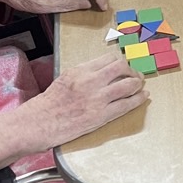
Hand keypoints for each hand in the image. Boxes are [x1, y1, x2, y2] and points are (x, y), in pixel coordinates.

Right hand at [14, 54, 149, 149]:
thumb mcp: (65, 79)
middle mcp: (90, 81)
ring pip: (128, 85)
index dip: (120, 62)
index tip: (125, 66)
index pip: (109, 58)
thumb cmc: (48, 104)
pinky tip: (143, 97)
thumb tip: (103, 72)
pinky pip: (126, 105)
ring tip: (140, 85)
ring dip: (138, 84)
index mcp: (80, 70)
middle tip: (136, 75)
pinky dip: (138, 100)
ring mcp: (97, 98)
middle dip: (132, 70)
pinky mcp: (101, 116)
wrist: (39, 123)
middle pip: (122, 67)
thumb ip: (84, 74)